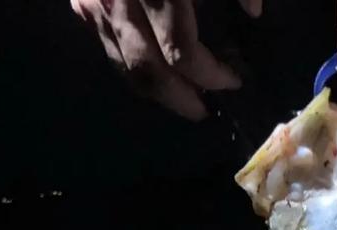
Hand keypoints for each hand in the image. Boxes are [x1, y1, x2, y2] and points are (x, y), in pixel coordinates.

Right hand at [70, 0, 262, 120]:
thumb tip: (254, 11)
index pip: (183, 54)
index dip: (211, 76)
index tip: (233, 80)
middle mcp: (123, 2)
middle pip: (149, 72)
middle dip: (180, 99)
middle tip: (203, 110)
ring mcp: (97, 2)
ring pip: (124, 65)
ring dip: (155, 90)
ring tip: (181, 98)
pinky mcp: (82, 0)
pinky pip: (107, 45)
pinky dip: (130, 65)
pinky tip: (152, 71)